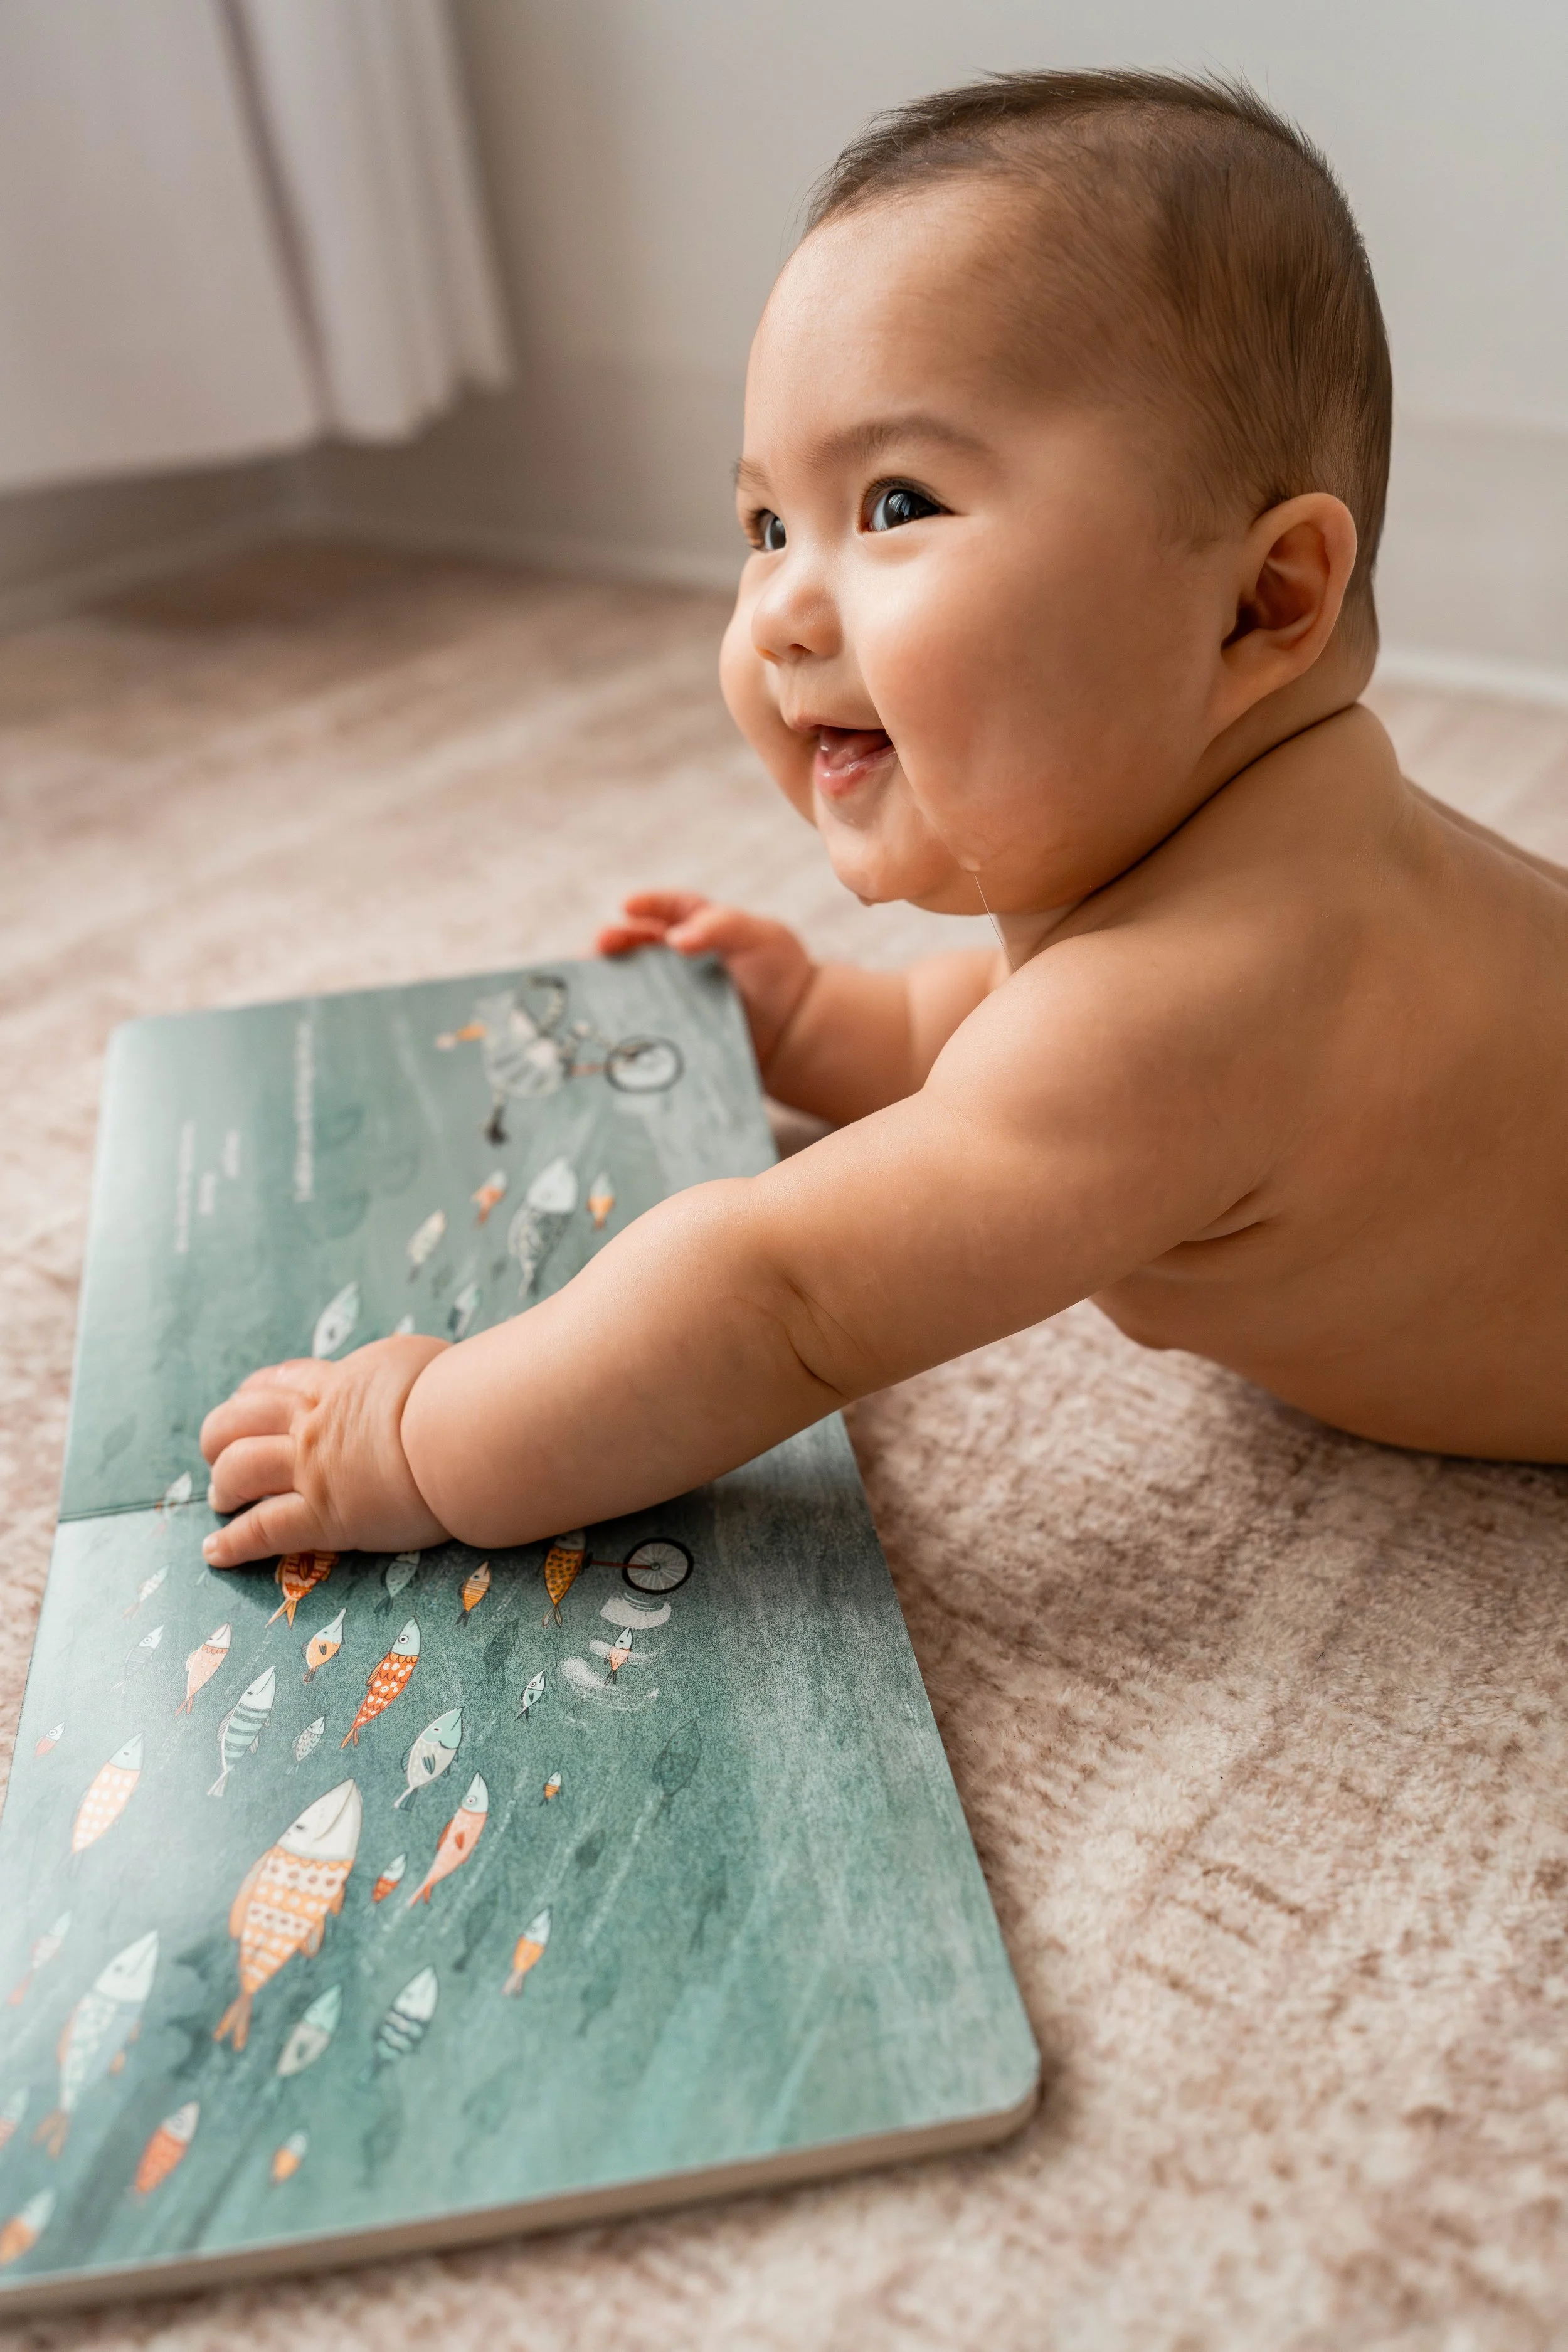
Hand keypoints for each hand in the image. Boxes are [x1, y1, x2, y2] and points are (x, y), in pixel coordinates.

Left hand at [198, 1334, 451, 1566]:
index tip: (247, 1401)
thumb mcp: (423, 1360)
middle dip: (221, 1436)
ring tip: (221, 1499)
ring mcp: (315, 1469)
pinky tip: (215, 1553)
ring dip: (223, 1486)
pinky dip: (234, 1543)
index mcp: (343, 1384)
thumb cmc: (461, 1392)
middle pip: (240, 1420)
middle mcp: (317, 1423)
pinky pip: (263, 1530)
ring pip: (239, 1469)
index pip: (283, 1381)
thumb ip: (402, 1373)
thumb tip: (412, 1378)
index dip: (256, 1392)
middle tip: (220, 1453)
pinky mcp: (324, 1515)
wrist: (462, 1432)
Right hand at [596, 891, 816, 1074]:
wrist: (792, 1033)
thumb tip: (676, 939)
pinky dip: (620, 1018)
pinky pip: (641, 1019)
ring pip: (631, 981)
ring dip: (607, 979)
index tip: (629, 905)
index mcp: (698, 925)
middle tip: (603, 942)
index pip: (670, 908)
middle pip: (638, 943)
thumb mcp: (759, 938)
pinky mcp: (669, 1026)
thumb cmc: (778, 973)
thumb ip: (723, 927)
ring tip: (587, 980)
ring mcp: (670, 992)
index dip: (648, 904)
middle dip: (616, 940)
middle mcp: (676, 956)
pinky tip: (603, 1021)